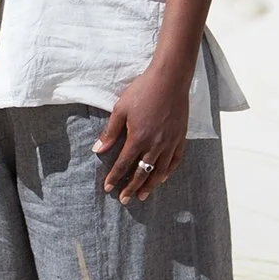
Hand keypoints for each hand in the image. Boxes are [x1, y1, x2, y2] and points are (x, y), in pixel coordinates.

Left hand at [93, 62, 189, 202]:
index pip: (123, 164)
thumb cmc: (143, 91)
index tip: (108, 188)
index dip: (115, 178)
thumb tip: (98, 149)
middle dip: (131, 187)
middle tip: (124, 200)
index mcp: (138, 138)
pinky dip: (168, 172)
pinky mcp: (180, 138)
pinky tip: (162, 178)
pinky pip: (175, 161)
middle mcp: (155, 145)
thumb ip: (110, 132)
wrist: (170, 79)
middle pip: (141, 173)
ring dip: (149, 185)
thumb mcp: (121, 109)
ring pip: (159, 171)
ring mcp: (170, 143)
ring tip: (142, 195)